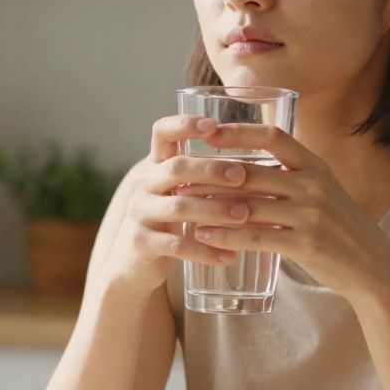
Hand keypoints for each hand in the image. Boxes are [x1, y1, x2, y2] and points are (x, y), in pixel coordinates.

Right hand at [99, 115, 264, 298]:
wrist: (133, 264)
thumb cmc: (168, 223)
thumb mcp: (177, 193)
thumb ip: (202, 177)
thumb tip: (257, 163)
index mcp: (156, 167)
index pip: (162, 133)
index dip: (185, 124)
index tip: (213, 125)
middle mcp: (144, 185)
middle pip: (176, 168)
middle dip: (211, 170)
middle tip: (242, 176)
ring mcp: (141, 214)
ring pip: (179, 206)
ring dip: (214, 209)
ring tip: (244, 215)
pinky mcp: (143, 243)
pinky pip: (177, 246)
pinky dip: (205, 251)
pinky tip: (229, 257)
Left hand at [181, 124, 389, 302]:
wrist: (372, 265)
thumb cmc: (338, 228)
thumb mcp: (321, 192)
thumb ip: (289, 178)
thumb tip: (242, 167)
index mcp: (315, 165)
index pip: (273, 136)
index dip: (238, 130)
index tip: (208, 130)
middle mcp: (314, 184)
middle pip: (252, 171)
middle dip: (211, 172)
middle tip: (180, 173)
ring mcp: (311, 214)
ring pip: (249, 204)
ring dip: (212, 204)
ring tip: (183, 204)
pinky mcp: (306, 244)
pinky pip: (256, 236)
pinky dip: (226, 235)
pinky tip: (204, 234)